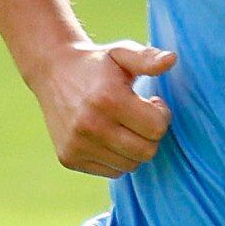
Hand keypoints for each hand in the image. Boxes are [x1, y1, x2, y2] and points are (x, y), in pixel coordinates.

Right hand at [27, 39, 174, 176]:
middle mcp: (90, 125)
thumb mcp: (122, 53)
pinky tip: (109, 137)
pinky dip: (117, 158)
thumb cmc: (96, 63)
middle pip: (147, 151)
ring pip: (130, 165)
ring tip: (124, 126)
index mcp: (107, 98)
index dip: (161, 114)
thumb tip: (172, 59)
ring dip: (134, 148)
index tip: (151, 102)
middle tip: (140, 117)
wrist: (52, 71)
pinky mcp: (69, 158)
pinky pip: (112, 172)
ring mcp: (77, 145)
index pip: (157, 127)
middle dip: (151, 135)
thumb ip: (148, 58)